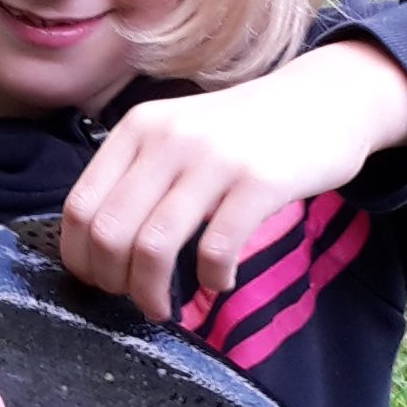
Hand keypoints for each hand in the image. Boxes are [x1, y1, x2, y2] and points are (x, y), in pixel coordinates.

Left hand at [59, 38, 406, 320]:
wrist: (325, 99)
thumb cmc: (245, 132)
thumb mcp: (178, 134)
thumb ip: (139, 174)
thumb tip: (98, 246)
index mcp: (139, 129)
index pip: (81, 206)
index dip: (81, 258)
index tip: (100, 281)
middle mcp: (169, 138)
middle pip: (109, 233)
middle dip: (113, 282)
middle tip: (135, 298)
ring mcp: (214, 158)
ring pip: (153, 247)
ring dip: (152, 293)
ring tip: (165, 307)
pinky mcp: (260, 181)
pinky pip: (216, 250)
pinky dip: (212, 280)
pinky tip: (220, 281)